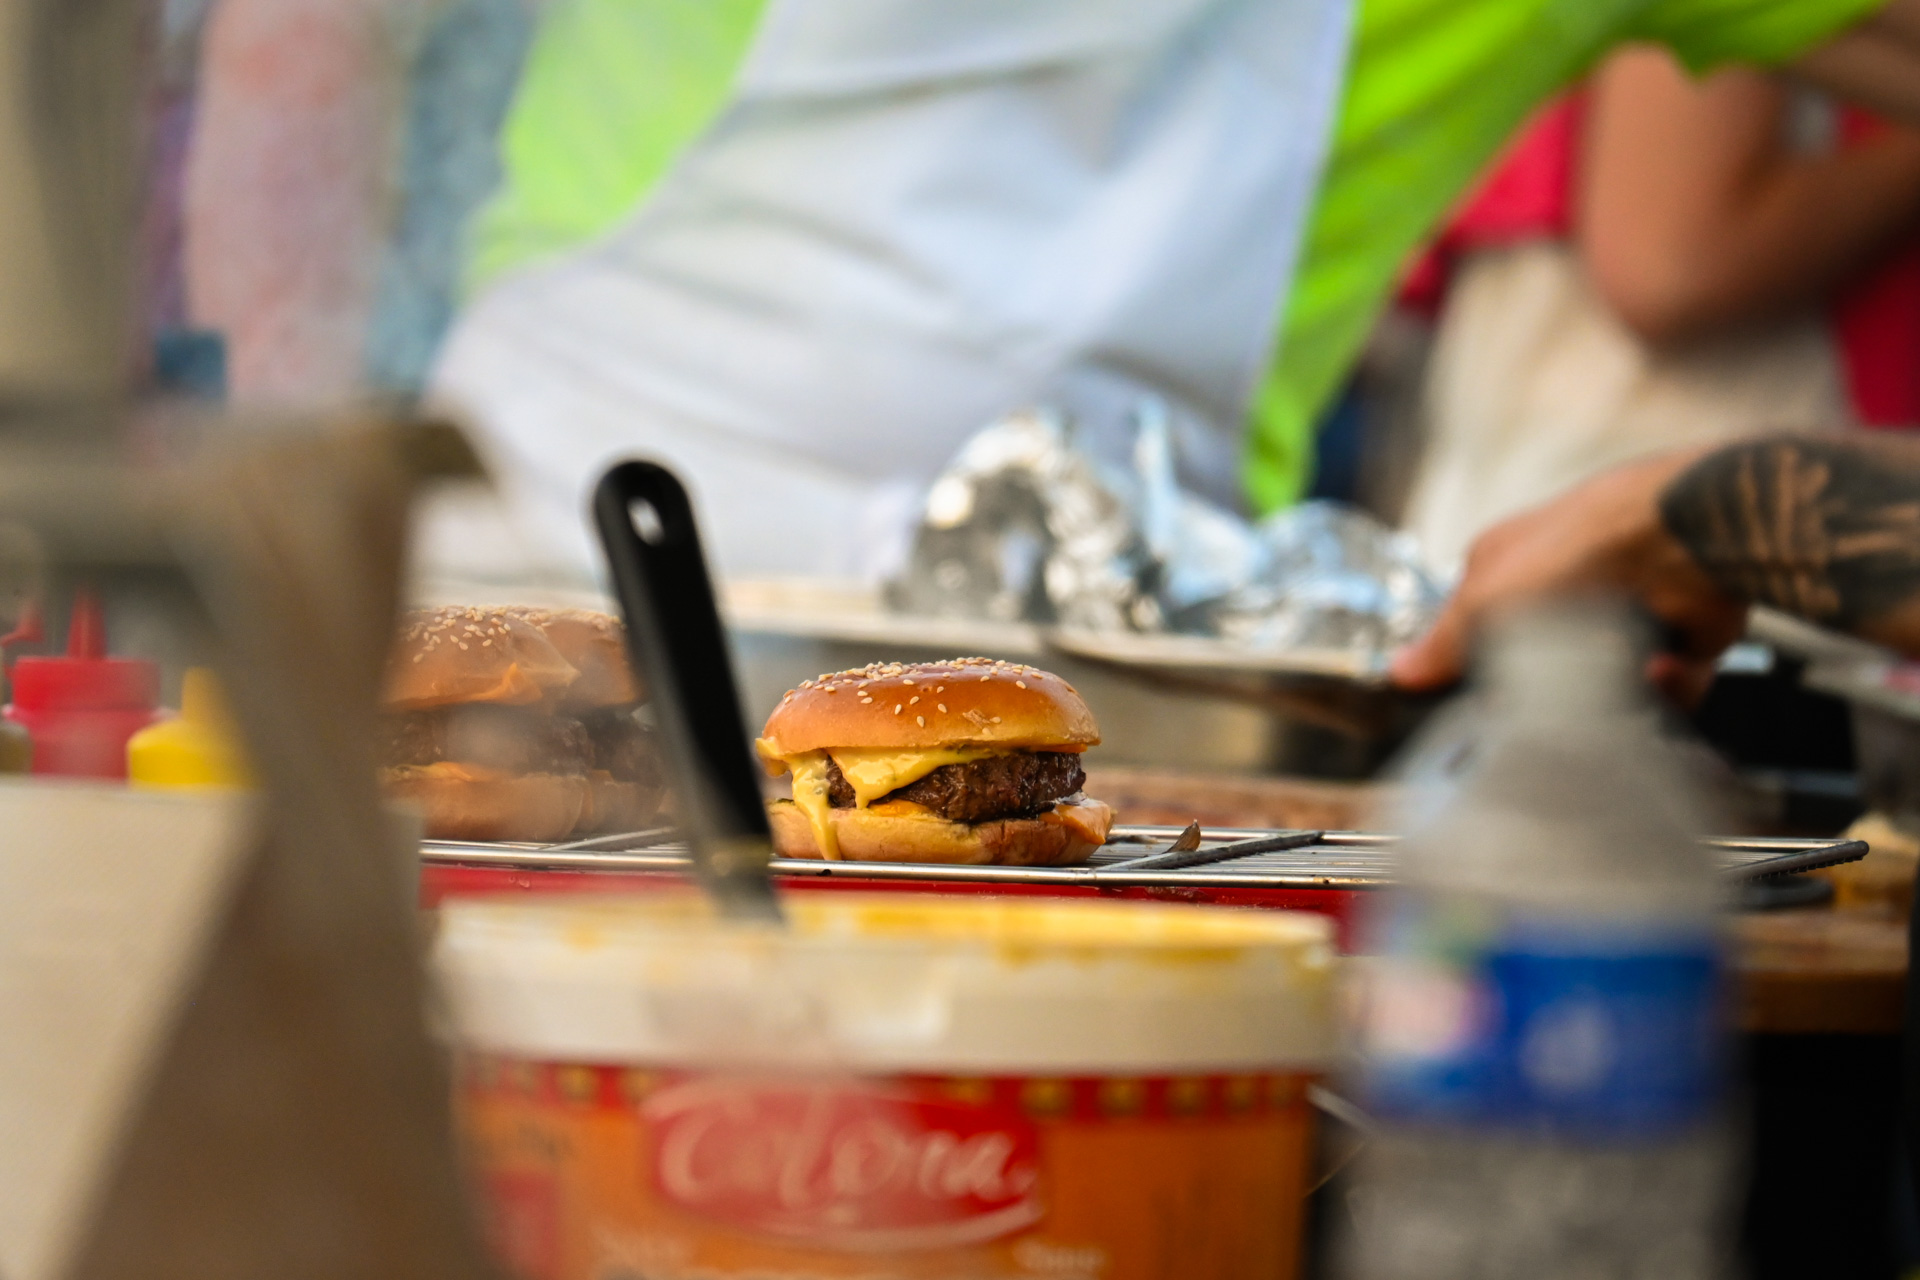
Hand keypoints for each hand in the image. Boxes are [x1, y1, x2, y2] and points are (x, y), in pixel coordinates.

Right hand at [1390, 449, 1749, 701]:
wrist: (1680, 539)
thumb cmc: (1575, 549)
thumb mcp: (1485, 599)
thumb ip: (1442, 644)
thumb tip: (1400, 672)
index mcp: (1508, 567)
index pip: (1475, 627)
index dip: (1473, 666)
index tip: (1476, 700)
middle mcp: (1566, 587)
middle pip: (1543, 666)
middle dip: (1550, 691)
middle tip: (1550, 703)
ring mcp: (1624, 612)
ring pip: (1604, 688)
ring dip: (1614, 694)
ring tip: (1618, 679)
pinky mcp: (1677, 637)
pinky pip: (1663, 692)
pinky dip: (1666, 687)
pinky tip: (1659, 668)